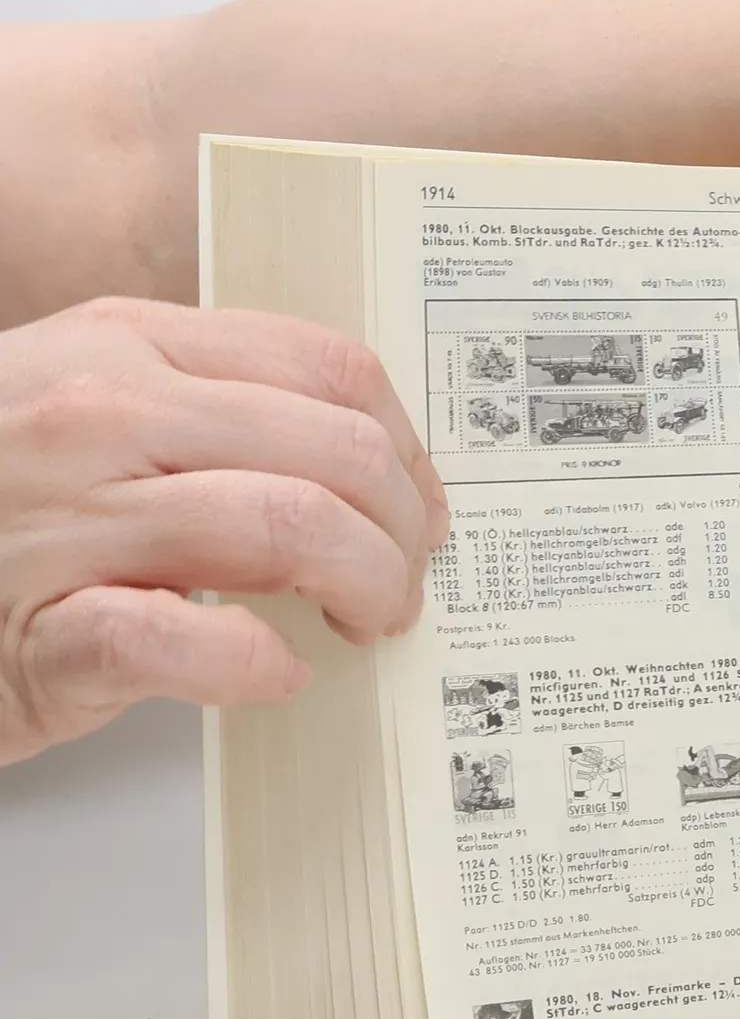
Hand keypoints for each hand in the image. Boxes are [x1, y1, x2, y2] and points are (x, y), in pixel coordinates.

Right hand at [0, 297, 447, 765]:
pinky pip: (183, 637)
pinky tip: (273, 673)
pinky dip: (254, 664)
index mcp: (126, 346)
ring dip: (363, 589)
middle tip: (400, 584)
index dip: (406, 448)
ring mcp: (62, 520)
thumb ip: (212, 413)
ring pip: (287, 527)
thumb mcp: (94, 411)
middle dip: (402, 533)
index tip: (419, 506)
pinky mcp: (41, 633)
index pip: (327, 367)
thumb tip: (364, 463)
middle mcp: (98, 415)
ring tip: (359, 624)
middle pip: (333, 453)